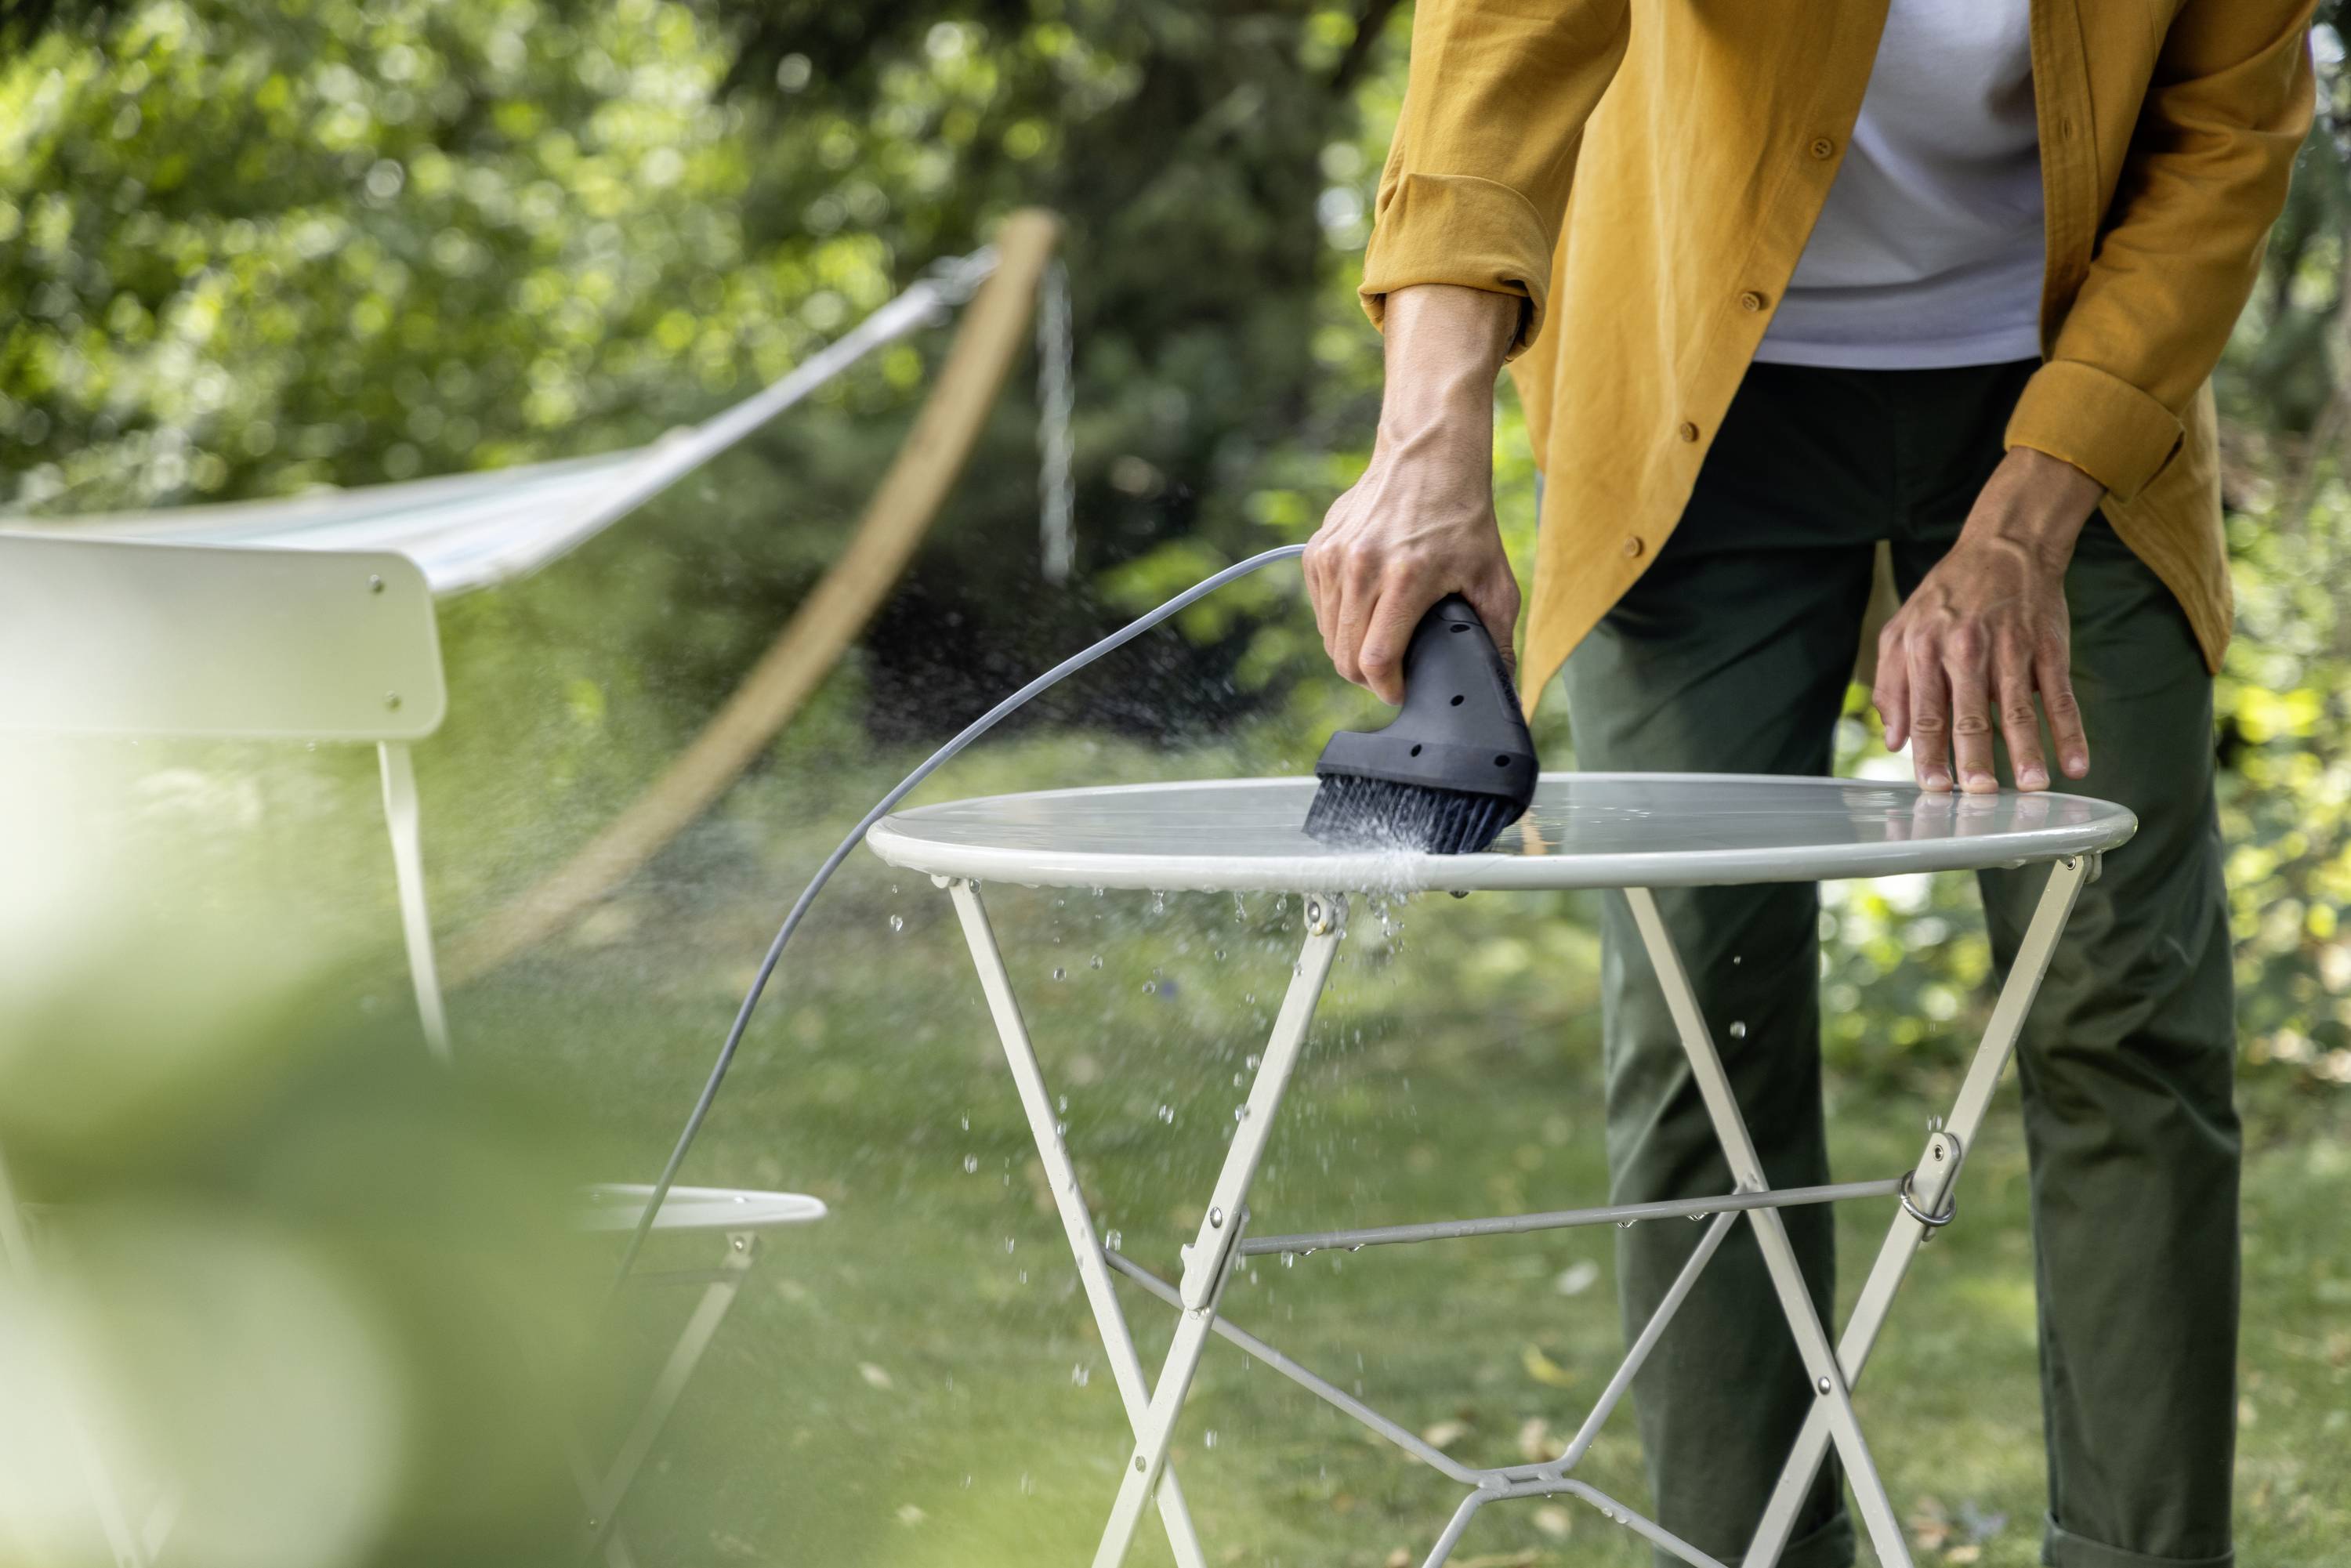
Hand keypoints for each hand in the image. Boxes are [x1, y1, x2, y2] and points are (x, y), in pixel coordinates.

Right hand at [1305, 285, 1522, 704]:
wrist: (1427, 455)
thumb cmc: (1463, 516)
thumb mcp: (1493, 577)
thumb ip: (1497, 635)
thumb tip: (1501, 681)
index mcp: (1406, 577)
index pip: (1375, 660)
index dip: (1388, 688)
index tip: (1401, 690)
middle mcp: (1362, 566)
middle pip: (1345, 657)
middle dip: (1370, 676)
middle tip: (1394, 669)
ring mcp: (1334, 557)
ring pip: (1329, 637)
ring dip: (1352, 648)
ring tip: (1381, 638)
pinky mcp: (1317, 551)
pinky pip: (1321, 610)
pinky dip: (1340, 620)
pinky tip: (1367, 607)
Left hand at [1874, 447, 2103, 792]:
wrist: (2005, 544)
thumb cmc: (1948, 595)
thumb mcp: (1902, 629)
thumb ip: (1892, 685)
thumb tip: (1892, 740)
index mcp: (1925, 649)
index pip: (1925, 712)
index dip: (1929, 754)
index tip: (1935, 789)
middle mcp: (1965, 649)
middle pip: (1969, 715)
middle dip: (1974, 759)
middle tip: (1979, 796)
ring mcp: (2010, 647)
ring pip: (2017, 709)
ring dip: (2026, 751)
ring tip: (2030, 787)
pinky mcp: (2048, 645)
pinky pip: (2061, 694)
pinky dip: (2071, 731)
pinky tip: (2077, 763)